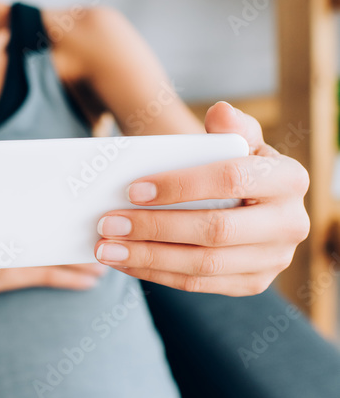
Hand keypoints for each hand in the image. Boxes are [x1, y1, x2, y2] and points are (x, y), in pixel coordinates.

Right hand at [0, 195, 108, 297]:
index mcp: (4, 206)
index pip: (45, 203)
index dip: (72, 204)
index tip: (95, 202)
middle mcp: (12, 225)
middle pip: (58, 226)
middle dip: (86, 228)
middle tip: (115, 229)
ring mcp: (13, 251)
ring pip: (60, 252)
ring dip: (86, 257)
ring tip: (109, 260)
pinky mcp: (10, 276)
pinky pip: (49, 277)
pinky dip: (71, 279)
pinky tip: (89, 282)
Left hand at [94, 101, 310, 295]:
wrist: (258, 203)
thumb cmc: (240, 165)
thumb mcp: (241, 140)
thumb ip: (231, 126)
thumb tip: (221, 114)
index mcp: (290, 179)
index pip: (231, 180)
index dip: (181, 186)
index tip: (133, 190)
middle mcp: (292, 224)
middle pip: (215, 231)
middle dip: (155, 228)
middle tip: (108, 223)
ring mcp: (274, 260)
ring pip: (203, 265)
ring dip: (148, 257)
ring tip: (106, 248)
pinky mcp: (253, 284)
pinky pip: (199, 284)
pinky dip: (157, 273)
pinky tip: (125, 262)